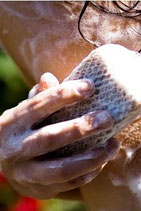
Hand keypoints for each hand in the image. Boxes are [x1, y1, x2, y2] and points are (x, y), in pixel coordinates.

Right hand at [0, 73, 118, 198]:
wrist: (3, 161)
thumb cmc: (21, 130)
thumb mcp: (24, 112)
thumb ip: (37, 97)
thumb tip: (48, 77)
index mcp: (12, 123)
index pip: (39, 105)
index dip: (65, 95)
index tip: (90, 87)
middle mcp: (15, 149)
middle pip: (51, 138)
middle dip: (81, 127)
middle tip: (106, 118)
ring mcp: (26, 173)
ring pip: (62, 168)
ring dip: (91, 157)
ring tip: (112, 145)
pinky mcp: (39, 189)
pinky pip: (68, 184)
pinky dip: (88, 172)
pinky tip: (102, 161)